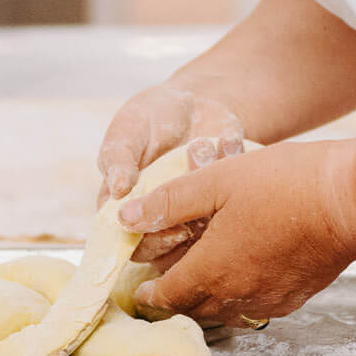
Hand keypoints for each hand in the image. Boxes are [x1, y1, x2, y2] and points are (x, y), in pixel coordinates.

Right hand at [96, 82, 248, 265]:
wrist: (190, 104)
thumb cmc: (148, 120)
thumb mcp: (128, 130)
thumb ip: (119, 157)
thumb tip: (117, 190)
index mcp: (132, 214)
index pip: (136, 247)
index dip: (153, 240)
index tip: (171, 220)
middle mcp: (165, 223)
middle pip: (175, 251)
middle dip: (189, 220)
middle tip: (195, 188)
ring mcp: (198, 216)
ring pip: (209, 233)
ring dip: (212, 193)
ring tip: (205, 146)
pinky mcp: (227, 206)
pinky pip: (238, 206)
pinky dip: (234, 171)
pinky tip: (225, 141)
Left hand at [120, 140, 355, 327]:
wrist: (349, 201)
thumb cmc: (283, 184)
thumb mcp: (216, 181)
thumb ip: (170, 202)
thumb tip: (127, 218)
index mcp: (212, 269)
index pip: (169, 295)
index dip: (151, 292)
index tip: (141, 288)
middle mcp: (238, 294)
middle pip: (195, 307)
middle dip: (176, 296)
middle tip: (167, 280)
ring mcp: (270, 299)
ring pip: (226, 311)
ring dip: (208, 299)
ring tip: (202, 277)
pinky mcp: (295, 297)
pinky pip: (256, 308)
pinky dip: (240, 298)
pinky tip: (243, 275)